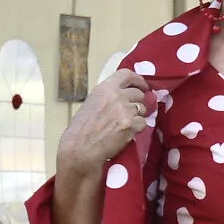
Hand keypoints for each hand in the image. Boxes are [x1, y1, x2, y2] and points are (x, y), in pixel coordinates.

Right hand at [57, 68, 152, 185]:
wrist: (80, 149)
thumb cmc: (81, 129)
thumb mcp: (92, 103)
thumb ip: (108, 97)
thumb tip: (124, 96)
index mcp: (105, 88)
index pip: (127, 74)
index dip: (138, 80)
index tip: (143, 85)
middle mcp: (117, 96)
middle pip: (138, 93)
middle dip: (138, 102)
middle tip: (131, 112)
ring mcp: (125, 110)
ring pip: (142, 109)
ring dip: (137, 116)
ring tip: (125, 125)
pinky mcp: (131, 125)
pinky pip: (143, 123)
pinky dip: (137, 129)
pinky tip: (126, 134)